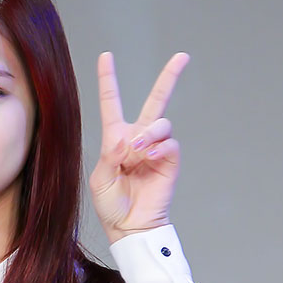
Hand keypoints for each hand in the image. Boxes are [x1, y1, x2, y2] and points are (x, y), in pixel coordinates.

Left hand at [88, 51, 189, 241]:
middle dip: (170, 77)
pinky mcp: (170, 161)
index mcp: (115, 138)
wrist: (130, 227)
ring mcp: (157, 148)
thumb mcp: (100, 178)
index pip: (112, 102)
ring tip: (138, 153)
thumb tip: (130, 140)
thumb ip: (110, 155)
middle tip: (182, 57)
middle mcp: (138, 138)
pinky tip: (150, 160)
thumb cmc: (111, 205)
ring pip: (160, 123)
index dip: (109, 79)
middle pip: (157, 100)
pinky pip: (169, 143)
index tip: (106, 56)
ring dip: (148, 135)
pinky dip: (158, 149)